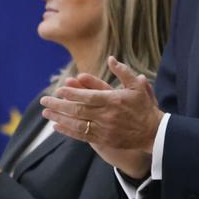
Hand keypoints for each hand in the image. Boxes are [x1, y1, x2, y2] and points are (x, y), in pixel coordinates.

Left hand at [40, 57, 161, 172]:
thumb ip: (123, 71)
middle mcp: (107, 115)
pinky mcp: (104, 139)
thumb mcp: (137, 86)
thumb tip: (110, 59)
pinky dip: (67, 130)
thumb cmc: (144, 107)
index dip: (72, 93)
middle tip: (44, 101)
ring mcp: (104, 129)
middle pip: (78, 110)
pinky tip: (57, 125)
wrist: (153, 132)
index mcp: (114, 100)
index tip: (59, 90)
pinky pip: (81, 135)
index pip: (88, 96)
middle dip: (58, 105)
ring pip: (76, 123)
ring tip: (46, 112)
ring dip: (59, 118)